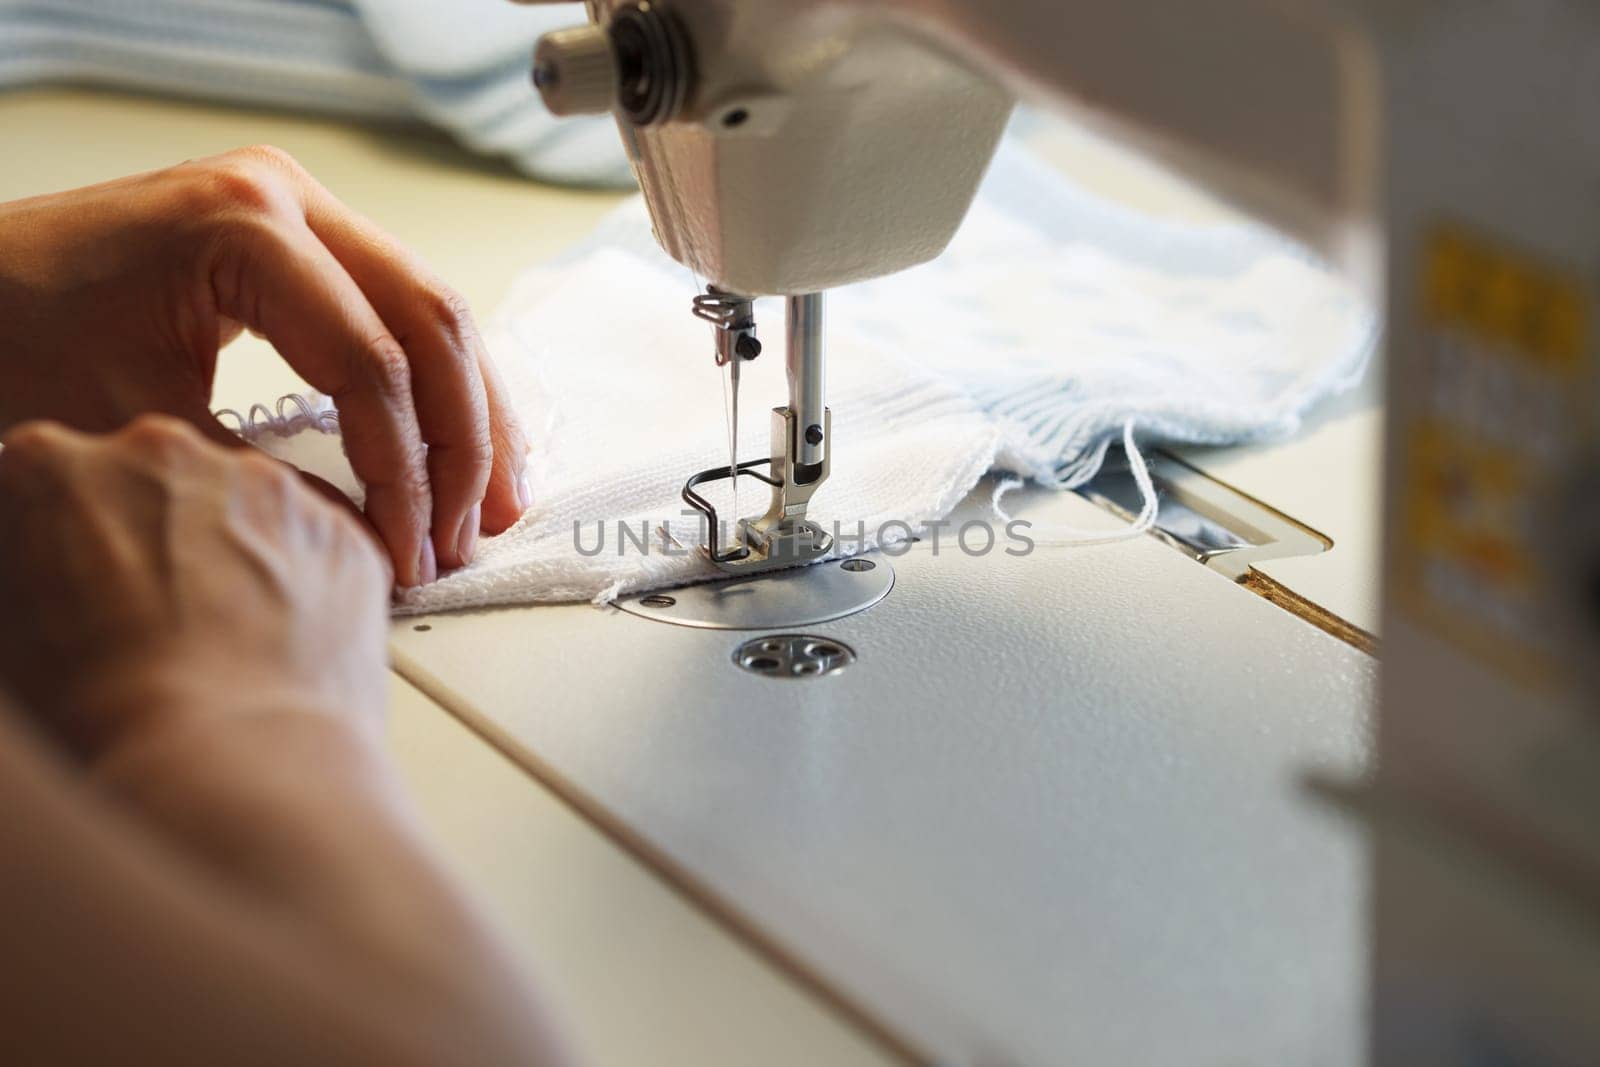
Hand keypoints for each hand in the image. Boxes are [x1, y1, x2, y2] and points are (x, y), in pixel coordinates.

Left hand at [0, 146, 530, 585]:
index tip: (408, 550)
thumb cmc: (16, 344)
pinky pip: (401, 311)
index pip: (372, 363)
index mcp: (246, 227)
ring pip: (435, 314)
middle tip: (470, 531)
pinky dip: (438, 384)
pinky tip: (464, 443)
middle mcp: (289, 201)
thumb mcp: (131, 426)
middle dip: (465, 440)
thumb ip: (259, 478)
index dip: (403, 471)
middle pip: (432, 324)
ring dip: (473, 413)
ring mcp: (302, 213)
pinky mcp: (303, 242)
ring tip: (494, 501)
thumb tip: (364, 540)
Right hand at [0, 416, 389, 758]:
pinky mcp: (339, 529)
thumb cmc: (107, 718)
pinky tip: (276, 647)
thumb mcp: (10, 642)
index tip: (69, 575)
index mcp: (55, 468)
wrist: (231, 767)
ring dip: (228, 555)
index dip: (55, 535)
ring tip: (218, 645)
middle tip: (148, 619)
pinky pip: (311, 547)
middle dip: (149, 534)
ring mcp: (265, 485)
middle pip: (152, 480)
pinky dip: (297, 585)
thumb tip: (35, 580)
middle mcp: (165, 453)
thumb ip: (20, 578)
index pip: (45, 477)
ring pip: (240, 507)